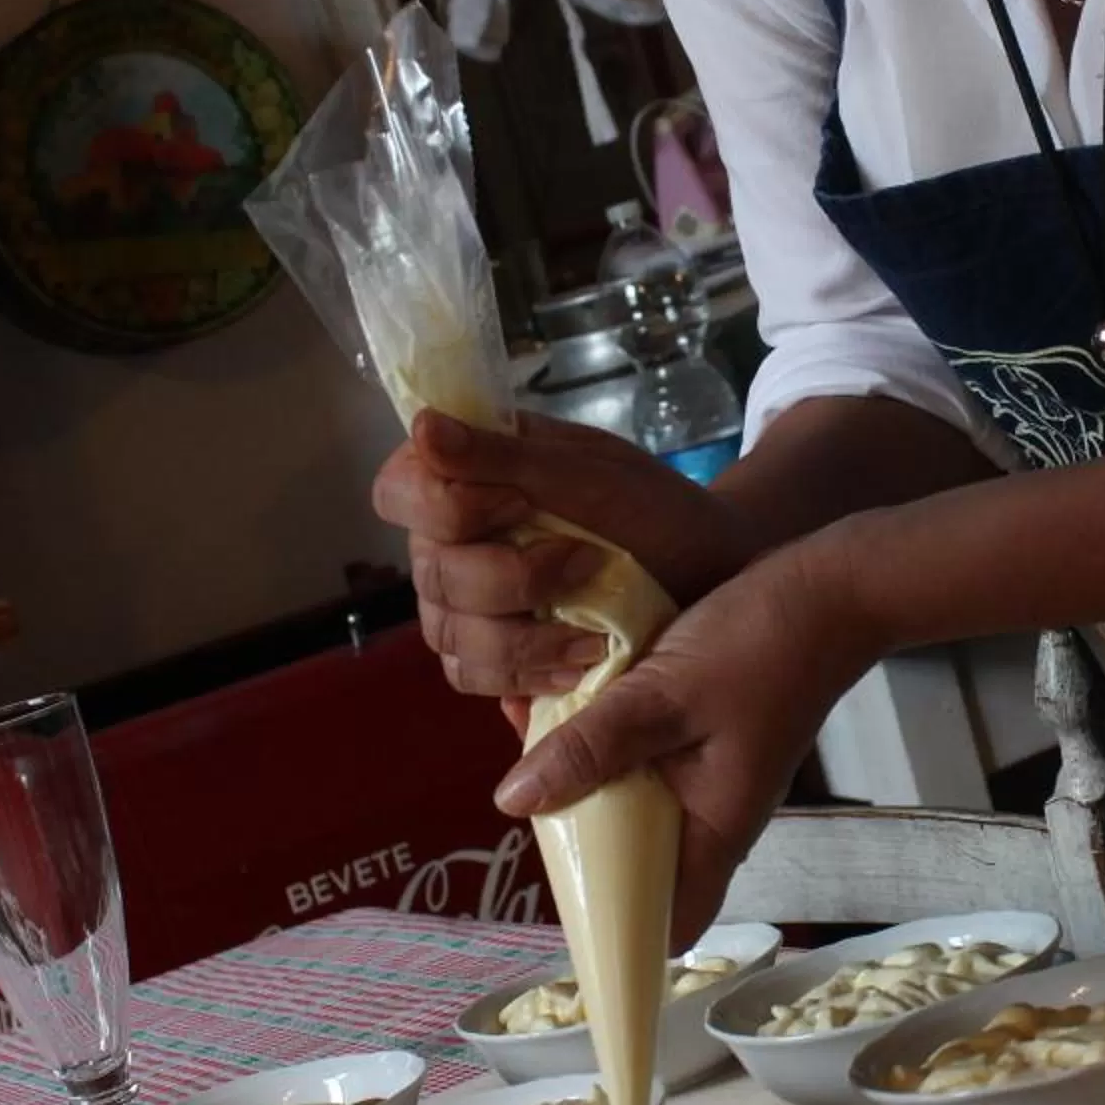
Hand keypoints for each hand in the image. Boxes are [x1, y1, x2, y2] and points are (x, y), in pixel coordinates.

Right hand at [371, 409, 754, 702]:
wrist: (706, 572)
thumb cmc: (651, 508)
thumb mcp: (589, 472)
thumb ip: (504, 455)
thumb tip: (422, 426)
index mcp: (464, 476)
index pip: (398, 491)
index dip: (446, 507)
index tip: (520, 505)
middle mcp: (449, 540)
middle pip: (432, 574)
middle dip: (512, 580)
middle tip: (588, 566)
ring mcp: (466, 602)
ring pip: (450, 635)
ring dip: (523, 642)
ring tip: (592, 636)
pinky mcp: (491, 655)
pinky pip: (473, 676)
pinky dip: (525, 677)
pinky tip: (578, 666)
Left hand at [493, 535, 883, 944]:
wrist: (829, 586)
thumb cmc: (762, 646)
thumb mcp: (663, 695)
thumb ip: (591, 746)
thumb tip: (515, 801)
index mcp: (715, 829)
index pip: (670, 923)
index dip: (619, 928)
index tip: (562, 905)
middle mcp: (712, 813)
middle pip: (634, 858)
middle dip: (577, 828)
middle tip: (526, 782)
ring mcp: (709, 774)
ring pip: (631, 798)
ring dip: (584, 771)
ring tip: (536, 725)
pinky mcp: (702, 734)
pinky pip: (642, 754)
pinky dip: (605, 736)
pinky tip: (572, 694)